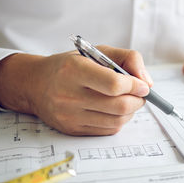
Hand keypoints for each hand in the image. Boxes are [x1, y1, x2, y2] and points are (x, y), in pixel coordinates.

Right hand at [0, 46, 152, 135]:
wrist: (36, 84)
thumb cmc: (72, 65)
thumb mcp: (98, 51)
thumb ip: (128, 58)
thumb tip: (147, 82)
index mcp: (75, 70)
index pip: (113, 84)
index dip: (135, 86)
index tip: (143, 85)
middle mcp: (69, 94)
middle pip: (118, 106)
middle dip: (138, 100)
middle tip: (141, 94)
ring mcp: (69, 115)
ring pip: (116, 121)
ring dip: (131, 112)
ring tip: (129, 101)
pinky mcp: (72, 129)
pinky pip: (107, 130)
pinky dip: (120, 121)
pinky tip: (117, 110)